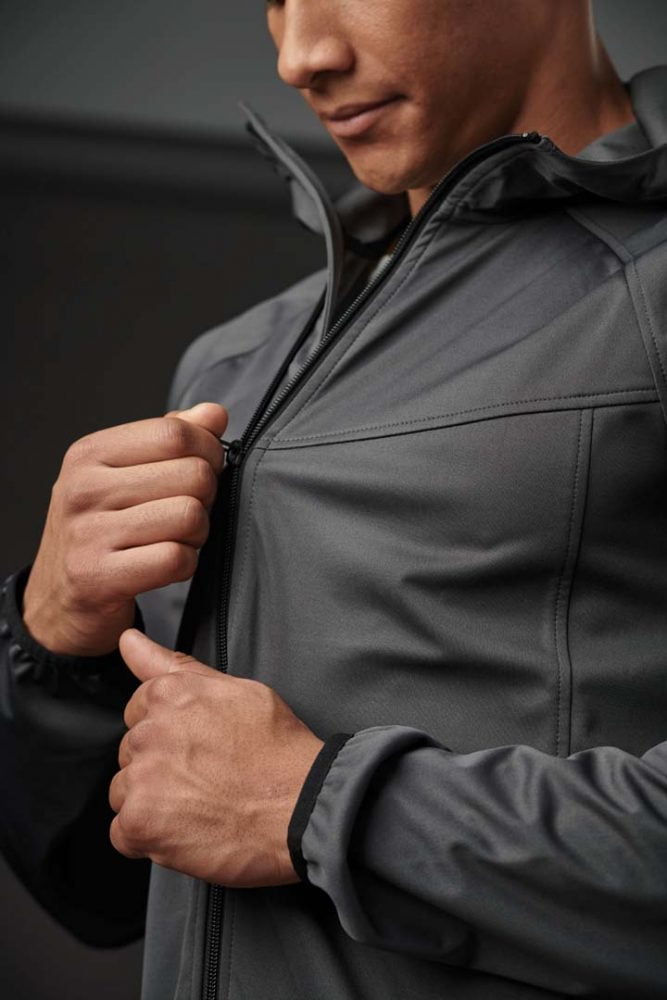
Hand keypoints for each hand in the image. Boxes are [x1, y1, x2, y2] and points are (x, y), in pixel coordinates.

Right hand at [23, 403, 227, 655]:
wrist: (59, 599)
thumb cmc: (100, 530)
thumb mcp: (124, 474)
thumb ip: (170, 439)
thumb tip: (214, 414)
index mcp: (90, 453)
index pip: (174, 433)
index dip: (208, 452)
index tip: (204, 470)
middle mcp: (84, 488)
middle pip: (192, 474)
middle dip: (206, 497)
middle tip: (187, 512)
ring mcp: (88, 533)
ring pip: (190, 516)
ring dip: (198, 534)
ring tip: (177, 538)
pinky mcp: (98, 578)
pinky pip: (176, 559)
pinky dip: (186, 564)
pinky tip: (167, 564)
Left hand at [109, 630, 323, 886]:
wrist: (304, 805)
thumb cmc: (279, 750)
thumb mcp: (235, 690)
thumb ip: (175, 666)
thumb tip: (128, 640)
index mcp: (170, 694)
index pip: (137, 711)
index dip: (168, 734)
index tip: (195, 748)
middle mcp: (150, 731)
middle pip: (130, 754)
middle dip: (159, 768)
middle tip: (205, 779)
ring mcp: (143, 778)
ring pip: (124, 793)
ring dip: (152, 804)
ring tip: (199, 807)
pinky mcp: (142, 822)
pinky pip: (124, 835)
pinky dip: (149, 840)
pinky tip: (185, 832)